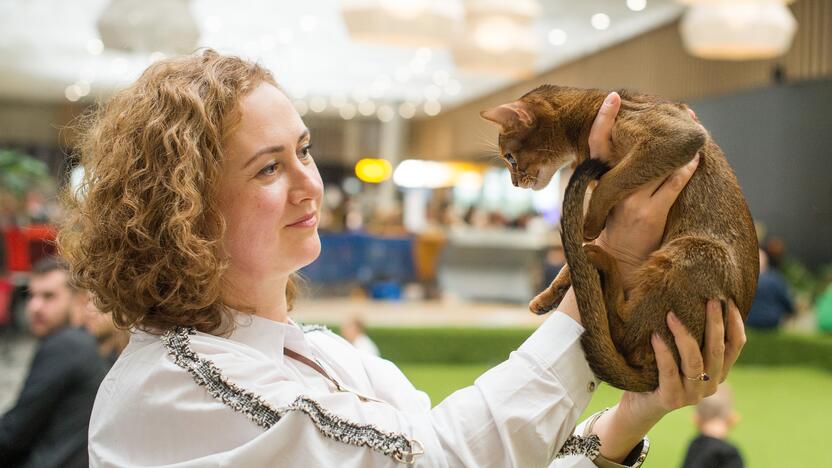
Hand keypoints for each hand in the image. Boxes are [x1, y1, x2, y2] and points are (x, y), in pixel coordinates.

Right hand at [588, 92, 699, 288]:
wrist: (620, 260)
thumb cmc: (617, 223)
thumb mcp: (608, 196)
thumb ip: (615, 173)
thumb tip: (633, 146)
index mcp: (601, 181)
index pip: (596, 144)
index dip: (603, 120)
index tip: (613, 97)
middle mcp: (613, 188)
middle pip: (634, 151)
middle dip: (655, 128)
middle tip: (680, 108)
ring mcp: (632, 201)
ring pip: (658, 165)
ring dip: (679, 148)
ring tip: (696, 130)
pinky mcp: (651, 213)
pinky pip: (673, 185)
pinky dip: (685, 170)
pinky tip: (695, 159)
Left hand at [591, 299, 746, 461]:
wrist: (639, 407)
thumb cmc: (659, 373)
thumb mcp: (681, 356)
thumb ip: (693, 339)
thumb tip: (691, 299)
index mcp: (717, 373)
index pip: (735, 346)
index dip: (736, 324)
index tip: (729, 301)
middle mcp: (710, 385)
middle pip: (717, 350)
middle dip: (715, 323)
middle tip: (709, 299)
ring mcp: (692, 395)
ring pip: (694, 360)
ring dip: (684, 335)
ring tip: (672, 315)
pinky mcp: (671, 399)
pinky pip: (669, 371)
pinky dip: (663, 352)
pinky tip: (655, 336)